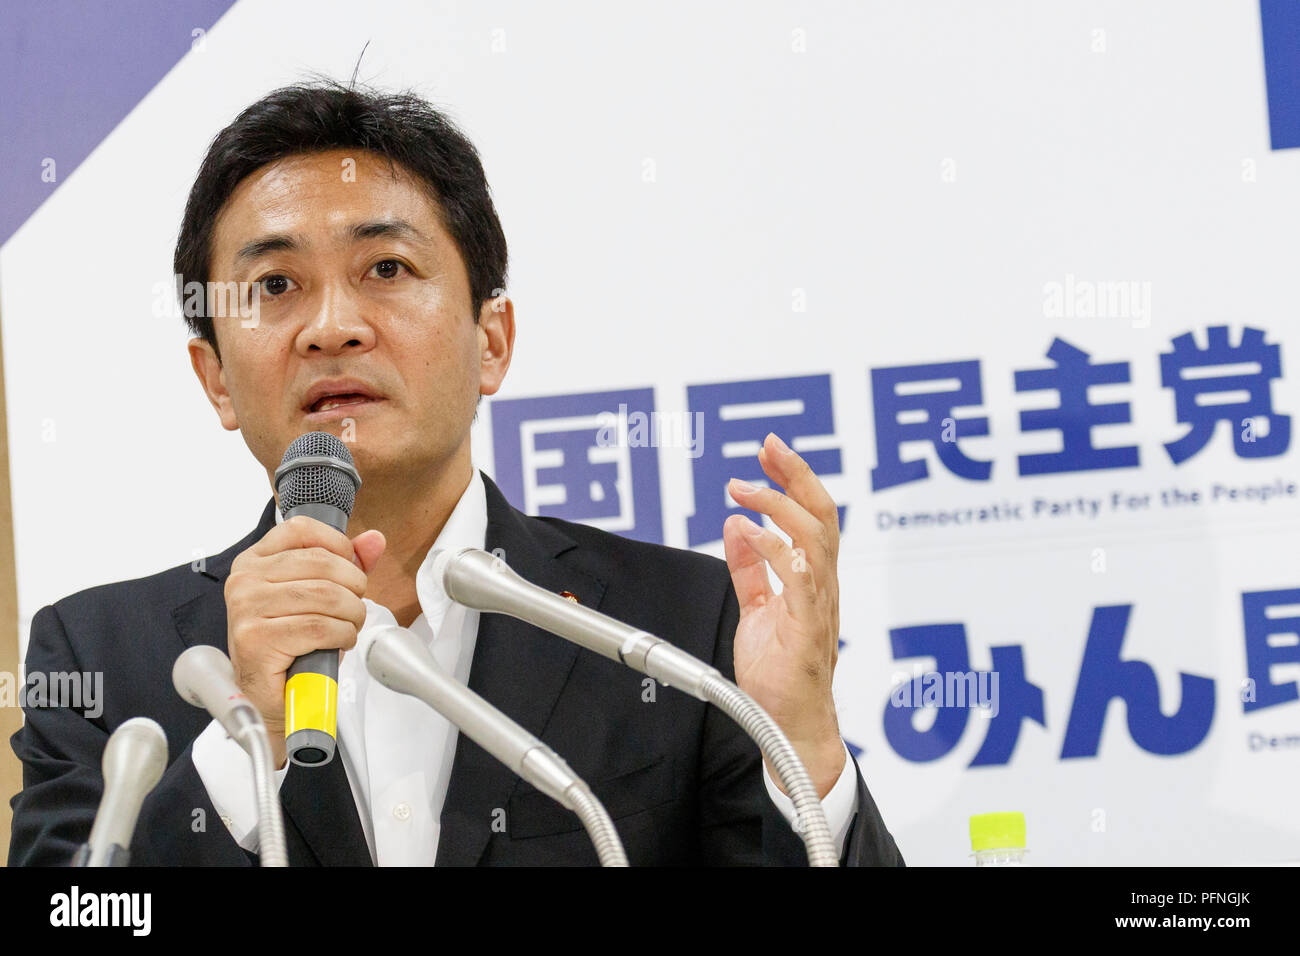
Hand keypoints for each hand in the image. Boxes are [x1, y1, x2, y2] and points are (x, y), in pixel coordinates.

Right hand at [224, 516, 385, 767]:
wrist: (272, 696)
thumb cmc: (293, 644)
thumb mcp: (319, 596)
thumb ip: (347, 564)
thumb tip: (375, 540)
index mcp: (254, 561)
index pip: (301, 529)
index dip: (338, 545)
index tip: (350, 570)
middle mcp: (244, 580)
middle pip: (321, 564)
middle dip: (353, 587)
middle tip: (355, 608)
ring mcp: (246, 609)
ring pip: (324, 595)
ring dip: (351, 614)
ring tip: (349, 627)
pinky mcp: (255, 640)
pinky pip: (318, 627)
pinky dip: (341, 635)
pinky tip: (339, 644)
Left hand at [722, 433, 844, 796]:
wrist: (787, 724)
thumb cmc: (779, 674)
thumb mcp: (756, 609)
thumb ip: (748, 569)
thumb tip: (735, 526)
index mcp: (813, 578)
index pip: (812, 516)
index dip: (794, 479)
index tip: (770, 450)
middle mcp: (822, 585)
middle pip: (822, 516)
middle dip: (797, 475)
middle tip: (768, 447)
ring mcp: (819, 605)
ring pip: (815, 540)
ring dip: (779, 507)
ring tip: (745, 489)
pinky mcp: (807, 629)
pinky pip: (800, 579)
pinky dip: (774, 550)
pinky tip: (749, 532)